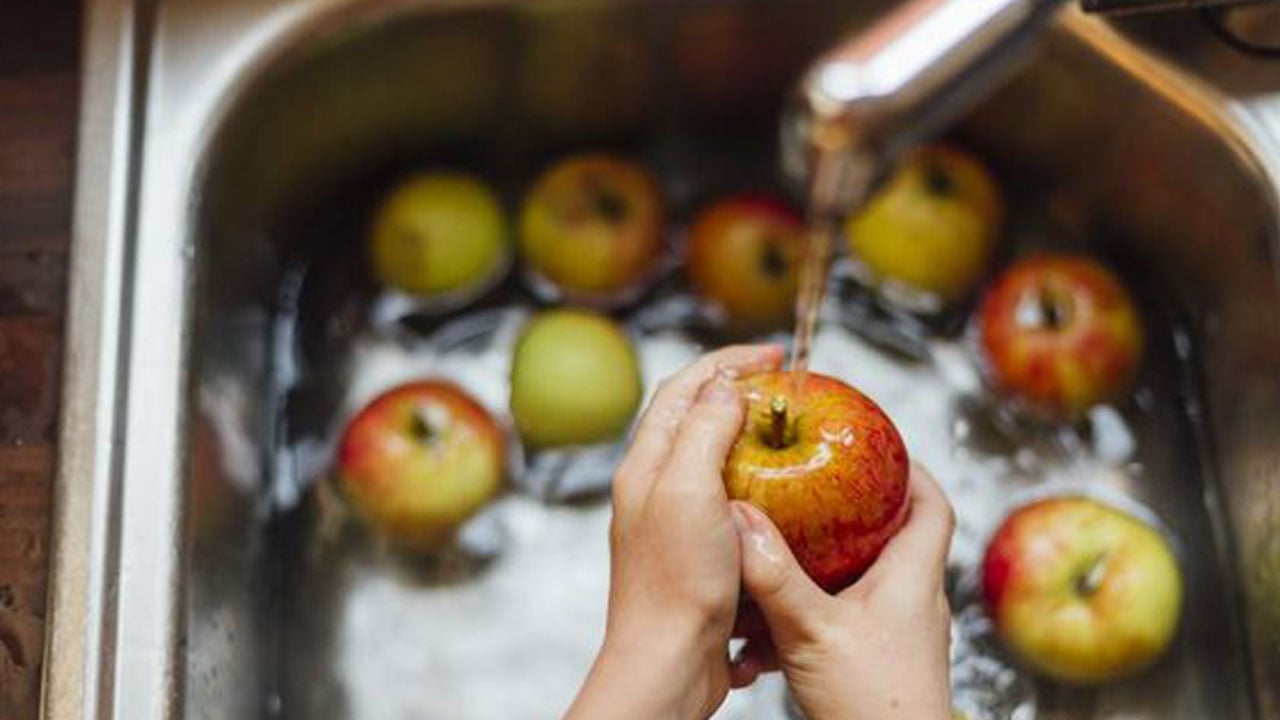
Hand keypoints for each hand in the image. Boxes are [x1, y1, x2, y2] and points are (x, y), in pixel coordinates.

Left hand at [565, 344, 784, 719]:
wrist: (667, 663)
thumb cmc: (675, 582)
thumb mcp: (688, 490)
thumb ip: (703, 431)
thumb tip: (723, 385)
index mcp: (647, 465)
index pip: (682, 389)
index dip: (726, 362)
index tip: (772, 355)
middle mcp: (656, 489)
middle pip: (695, 419)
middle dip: (738, 392)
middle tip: (784, 386)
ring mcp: (676, 523)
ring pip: (713, 461)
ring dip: (749, 438)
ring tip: (789, 433)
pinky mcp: (698, 556)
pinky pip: (730, 505)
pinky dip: (758, 487)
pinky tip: (786, 498)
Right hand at [729, 465, 954, 719]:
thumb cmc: (875, 706)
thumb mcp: (813, 631)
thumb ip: (775, 576)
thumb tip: (741, 521)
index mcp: (913, 579)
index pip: (933, 504)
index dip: (911, 469)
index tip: (879, 447)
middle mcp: (913, 601)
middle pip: (894, 535)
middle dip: (854, 510)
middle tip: (815, 487)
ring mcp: (897, 634)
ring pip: (864, 578)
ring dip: (827, 562)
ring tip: (786, 545)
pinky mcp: (876, 661)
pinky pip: (846, 618)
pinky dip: (812, 609)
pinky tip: (771, 621)